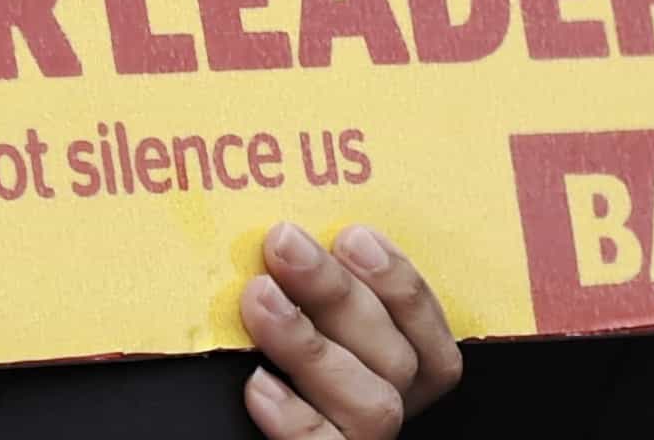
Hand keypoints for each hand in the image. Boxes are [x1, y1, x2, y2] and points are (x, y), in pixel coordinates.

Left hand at [238, 222, 461, 439]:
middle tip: (285, 244)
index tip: (352, 235)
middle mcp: (386, 409)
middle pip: (397, 360)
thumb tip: (291, 233)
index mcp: (396, 375)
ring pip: (374, 405)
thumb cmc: (260, 365)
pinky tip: (258, 382)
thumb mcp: (302, 317)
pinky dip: (294, 415)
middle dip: (340, 293)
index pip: (432, 338)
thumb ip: (314, 288)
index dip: (401, 282)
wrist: (221, 432)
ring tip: (260, 297)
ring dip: (313, 343)